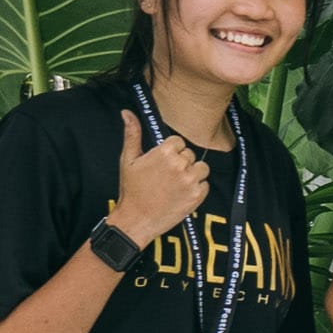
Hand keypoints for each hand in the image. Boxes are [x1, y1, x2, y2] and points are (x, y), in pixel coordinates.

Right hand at [107, 108, 207, 247]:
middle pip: (190, 154)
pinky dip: (196, 189)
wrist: (136, 220)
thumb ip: (132, 134)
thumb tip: (127, 112)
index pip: (179, 142)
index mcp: (165, 152)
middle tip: (165, 177)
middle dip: (181, 163)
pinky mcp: (198, 196)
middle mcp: (180, 164)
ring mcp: (191, 181)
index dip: (171, 152)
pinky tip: (181, 194)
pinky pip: (205, 184)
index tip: (162, 163)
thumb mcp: (128, 160)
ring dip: (192, 174)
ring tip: (175, 184)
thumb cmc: (131, 190)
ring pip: (201, 167)